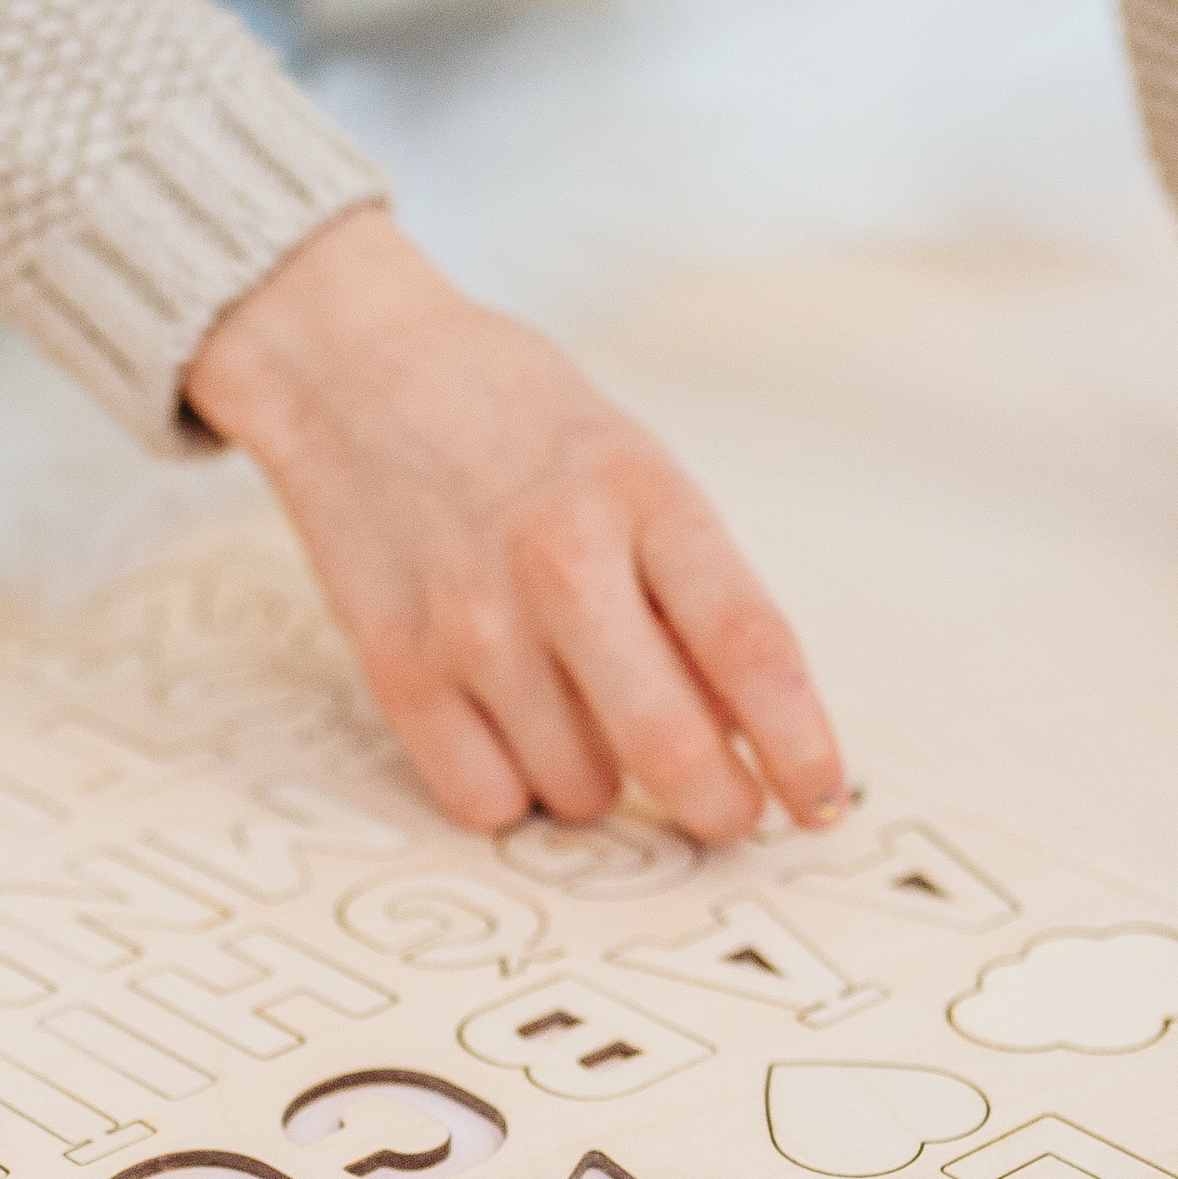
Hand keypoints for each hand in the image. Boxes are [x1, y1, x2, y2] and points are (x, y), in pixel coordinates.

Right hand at [186, 208, 846, 839]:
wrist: (353, 369)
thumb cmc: (515, 421)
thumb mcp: (633, 466)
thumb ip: (690, 589)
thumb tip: (748, 733)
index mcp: (642, 497)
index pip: (751, 649)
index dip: (802, 748)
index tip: (823, 802)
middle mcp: (559, 564)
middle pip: (669, 746)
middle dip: (718, 807)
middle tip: (727, 809)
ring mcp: (472, 623)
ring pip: (579, 790)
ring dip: (603, 783)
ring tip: (582, 713)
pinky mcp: (398, 668)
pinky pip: (487, 799)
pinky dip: (515, 789)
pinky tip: (513, 732)